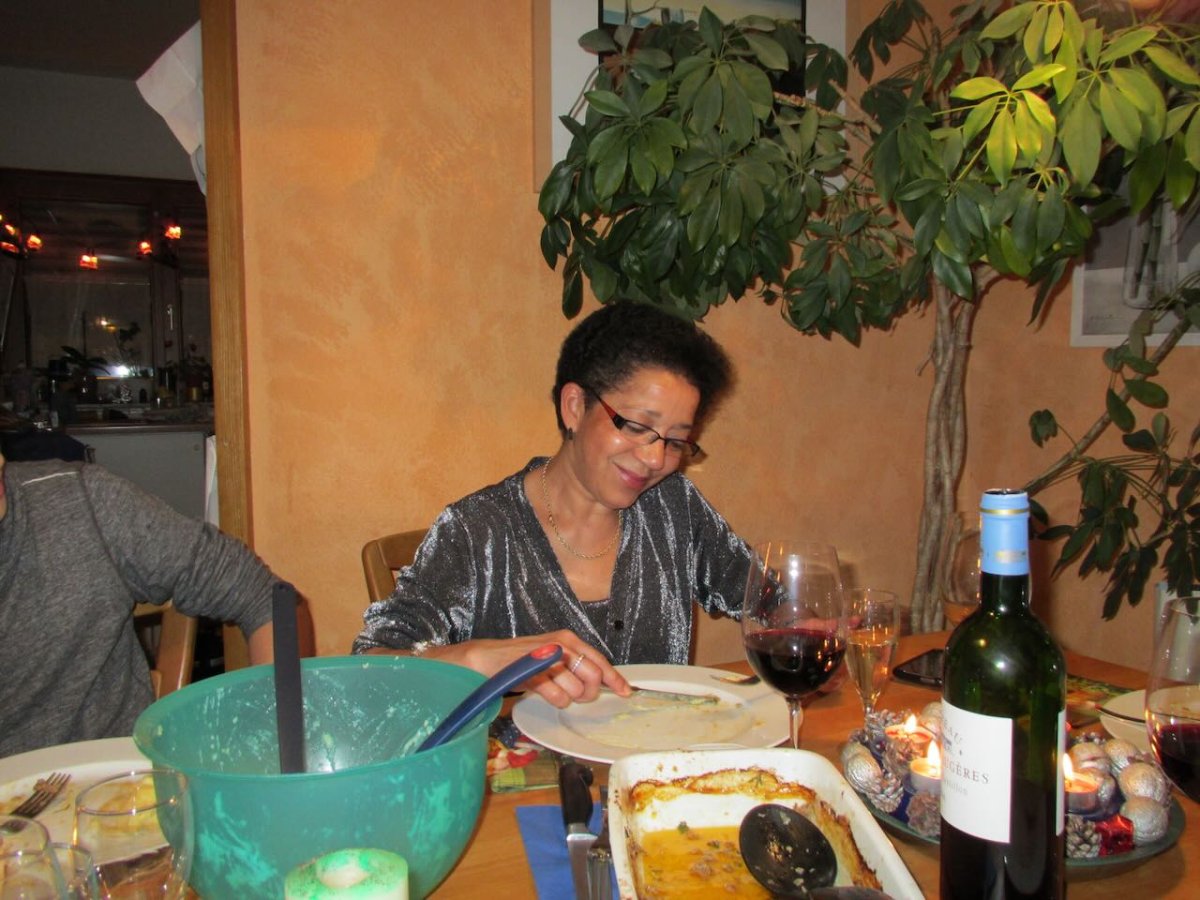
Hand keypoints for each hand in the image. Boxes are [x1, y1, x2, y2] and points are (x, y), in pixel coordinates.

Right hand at [419, 631, 630, 708]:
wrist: (488, 658)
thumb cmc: (523, 660)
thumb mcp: (553, 657)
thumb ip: (575, 666)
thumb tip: (600, 683)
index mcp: (569, 638)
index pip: (600, 660)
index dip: (615, 678)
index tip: (626, 692)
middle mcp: (562, 644)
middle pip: (592, 676)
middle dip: (588, 692)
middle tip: (575, 695)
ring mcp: (548, 657)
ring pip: (576, 689)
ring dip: (567, 697)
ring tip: (554, 691)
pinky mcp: (535, 671)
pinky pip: (557, 695)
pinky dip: (555, 699)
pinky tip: (545, 693)